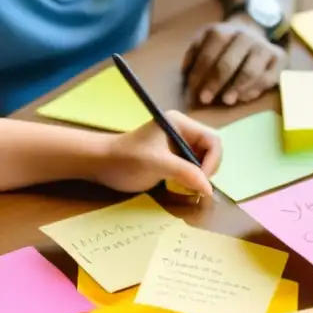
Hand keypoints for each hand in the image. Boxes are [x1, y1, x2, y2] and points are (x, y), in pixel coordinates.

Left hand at [93, 111, 222, 195]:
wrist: (99, 164)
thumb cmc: (126, 159)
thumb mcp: (157, 164)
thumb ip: (185, 173)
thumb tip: (210, 189)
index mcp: (181, 123)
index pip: (213, 140)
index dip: (212, 161)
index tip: (201, 181)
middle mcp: (183, 131)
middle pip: (211, 150)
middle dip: (207, 169)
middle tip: (195, 186)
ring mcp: (179, 144)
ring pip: (204, 160)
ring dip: (200, 176)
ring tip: (188, 187)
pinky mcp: (174, 157)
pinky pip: (193, 167)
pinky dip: (192, 179)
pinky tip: (181, 186)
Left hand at [182, 17, 285, 105]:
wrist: (253, 30)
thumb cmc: (224, 45)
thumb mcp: (205, 41)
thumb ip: (194, 54)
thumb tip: (187, 72)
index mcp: (223, 31)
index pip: (209, 54)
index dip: (200, 74)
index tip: (193, 91)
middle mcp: (245, 36)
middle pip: (229, 63)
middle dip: (216, 83)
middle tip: (206, 99)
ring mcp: (264, 47)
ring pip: (251, 71)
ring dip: (237, 88)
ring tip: (227, 101)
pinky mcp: (280, 58)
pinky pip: (268, 78)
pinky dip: (256, 89)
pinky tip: (244, 97)